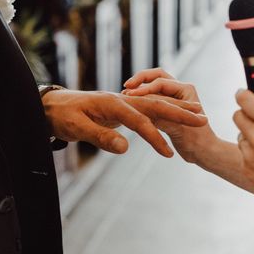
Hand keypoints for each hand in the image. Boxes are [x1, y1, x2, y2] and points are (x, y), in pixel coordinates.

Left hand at [42, 89, 206, 157]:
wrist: (51, 106)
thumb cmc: (61, 116)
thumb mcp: (76, 128)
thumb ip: (100, 137)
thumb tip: (125, 148)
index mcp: (112, 104)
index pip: (139, 121)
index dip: (154, 138)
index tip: (168, 154)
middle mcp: (121, 99)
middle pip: (156, 104)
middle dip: (180, 113)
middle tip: (202, 120)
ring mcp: (123, 102)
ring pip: (156, 104)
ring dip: (178, 110)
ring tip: (198, 115)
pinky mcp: (122, 107)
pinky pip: (148, 109)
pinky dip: (165, 112)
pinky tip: (175, 117)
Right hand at [122, 68, 217, 162]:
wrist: (205, 153)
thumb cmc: (197, 143)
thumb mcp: (177, 130)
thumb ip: (161, 119)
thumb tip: (143, 113)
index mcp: (186, 90)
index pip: (160, 82)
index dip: (144, 88)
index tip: (131, 94)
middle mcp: (180, 90)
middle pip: (156, 76)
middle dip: (140, 79)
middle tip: (126, 87)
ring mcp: (174, 97)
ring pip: (152, 85)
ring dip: (139, 87)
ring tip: (125, 94)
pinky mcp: (167, 107)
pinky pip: (151, 97)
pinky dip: (141, 97)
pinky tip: (129, 104)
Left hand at [233, 90, 253, 214]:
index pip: (244, 100)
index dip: (242, 95)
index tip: (242, 95)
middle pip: (237, 116)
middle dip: (245, 115)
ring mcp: (250, 155)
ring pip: (240, 136)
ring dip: (249, 137)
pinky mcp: (246, 169)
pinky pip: (243, 155)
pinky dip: (251, 155)